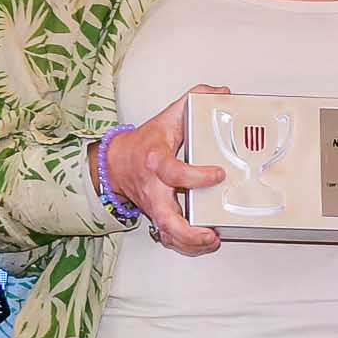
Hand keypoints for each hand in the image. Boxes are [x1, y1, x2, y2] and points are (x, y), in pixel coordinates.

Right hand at [100, 87, 226, 254]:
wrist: (117, 163)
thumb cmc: (145, 143)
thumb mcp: (168, 117)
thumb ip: (194, 101)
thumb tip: (221, 93)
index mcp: (155, 161)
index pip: (172, 171)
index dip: (196, 176)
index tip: (218, 174)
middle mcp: (153, 187)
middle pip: (165, 216)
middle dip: (188, 230)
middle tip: (210, 232)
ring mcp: (154, 205)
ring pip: (166, 233)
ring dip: (189, 243)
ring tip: (211, 240)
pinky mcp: (156, 216)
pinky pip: (168, 236)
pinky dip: (185, 244)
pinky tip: (204, 242)